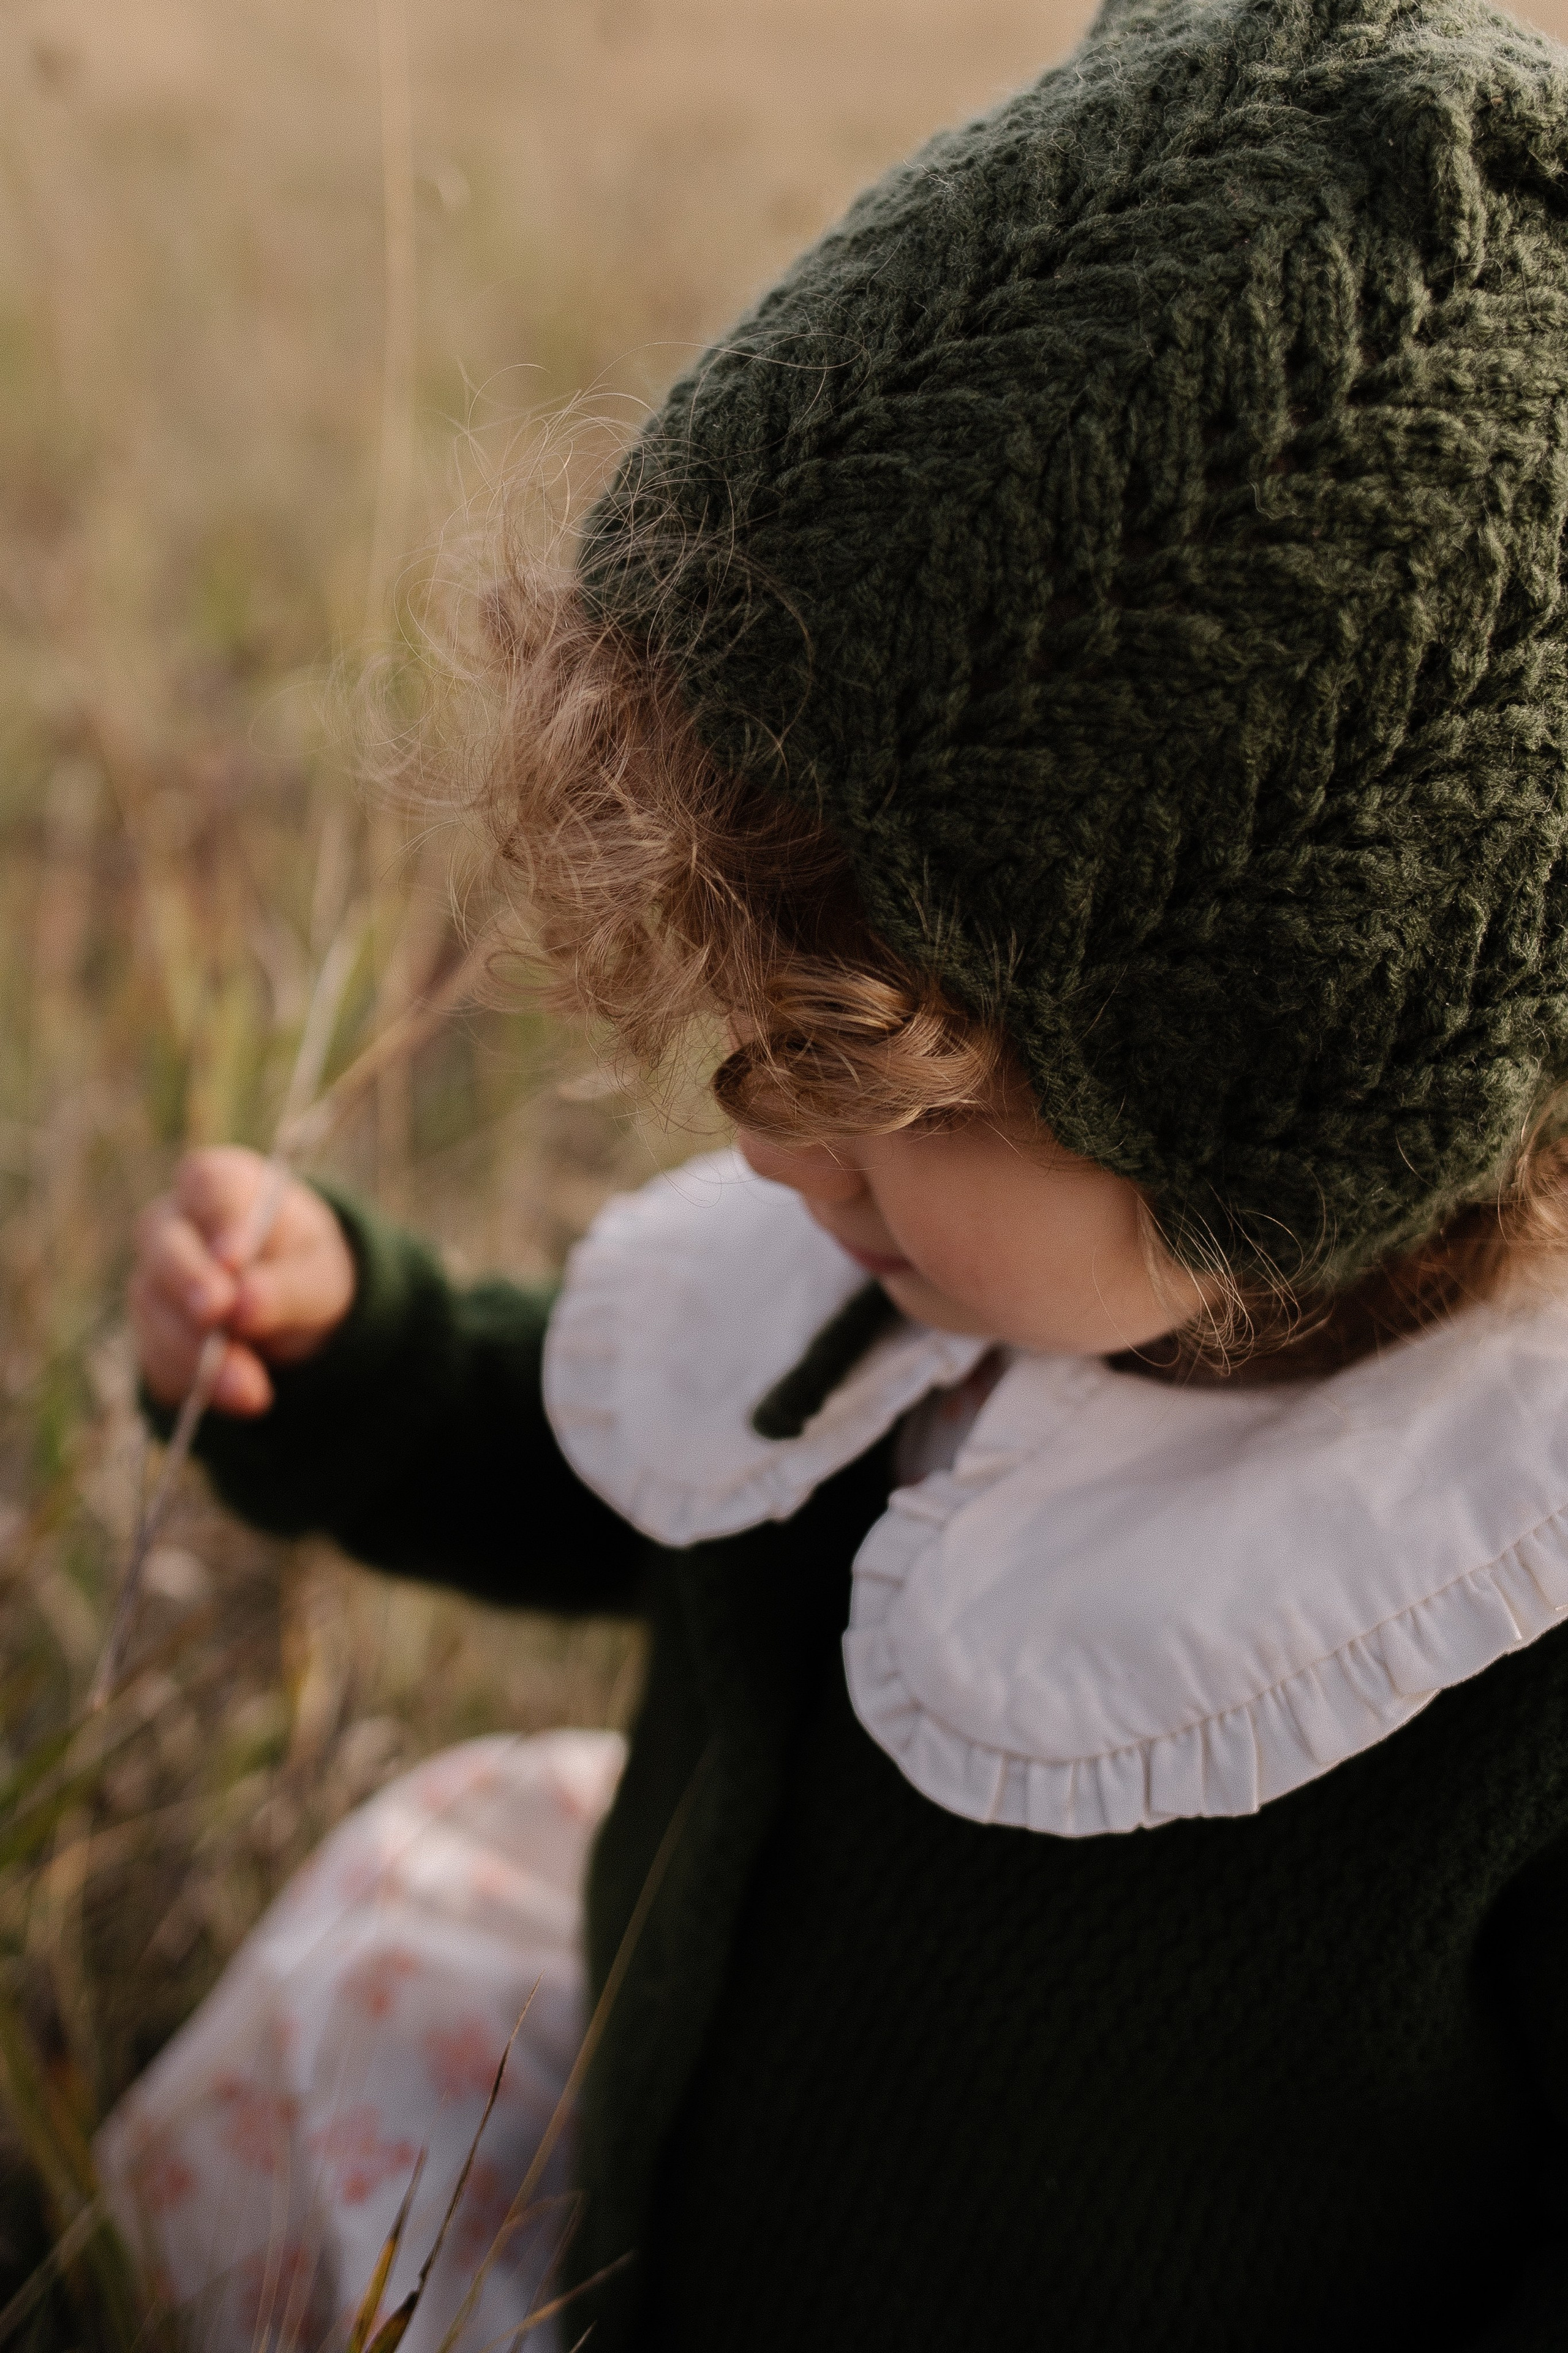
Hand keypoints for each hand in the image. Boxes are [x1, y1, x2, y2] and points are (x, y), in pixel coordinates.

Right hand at [131, 1147, 355, 1416]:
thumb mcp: (317, 1274)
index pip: (207, 1183)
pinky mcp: (151, 1332)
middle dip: (188, 1279)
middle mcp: (175, 1224)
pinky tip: (237, 1397)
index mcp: (222, 1185)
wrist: (292, 1307)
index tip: (234, 1258)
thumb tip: (243, 1305)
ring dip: (197, 1349)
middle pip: (161, 1240)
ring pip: (154, 1306)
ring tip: (252, 1389)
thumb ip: (285, 1285)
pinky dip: (194, 1380)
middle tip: (216, 1312)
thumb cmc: (305, 1267)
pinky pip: (157, 1355)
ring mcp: (154, 1278)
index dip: (218, 1220)